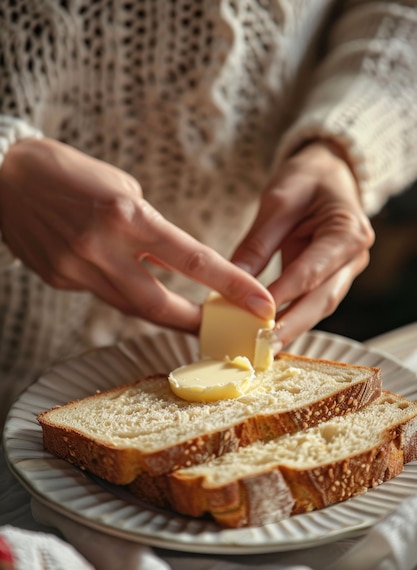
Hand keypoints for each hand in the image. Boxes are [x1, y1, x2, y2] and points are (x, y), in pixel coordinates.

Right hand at [0, 138, 274, 331]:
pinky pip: (102, 294)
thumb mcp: (122, 186)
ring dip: (163, 315)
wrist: (2, 177)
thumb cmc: (70, 172)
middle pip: (161, 306)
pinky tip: (124, 281)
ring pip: (131, 308)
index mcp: (127, 216)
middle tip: (224, 330)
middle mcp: (102, 248)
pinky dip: (123, 292)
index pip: (192, 260)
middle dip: (196, 323)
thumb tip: (165, 258)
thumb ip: (147, 228)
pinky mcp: (60, 280)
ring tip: (186, 317)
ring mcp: (77, 270)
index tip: (261, 303)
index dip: (231, 286)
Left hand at [232, 141, 374, 347]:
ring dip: (291, 327)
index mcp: (348, 232)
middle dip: (291, 324)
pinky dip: (291, 317)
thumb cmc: (306, 179)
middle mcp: (354, 257)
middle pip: (322, 299)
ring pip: (319, 306)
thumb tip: (233, 278)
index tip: (257, 314)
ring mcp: (346, 271)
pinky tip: (270, 332)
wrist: (327, 173)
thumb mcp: (278, 200)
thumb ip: (259, 241)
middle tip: (262, 344)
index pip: (312, 271)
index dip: (284, 294)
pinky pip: (311, 302)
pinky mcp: (331, 278)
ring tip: (263, 346)